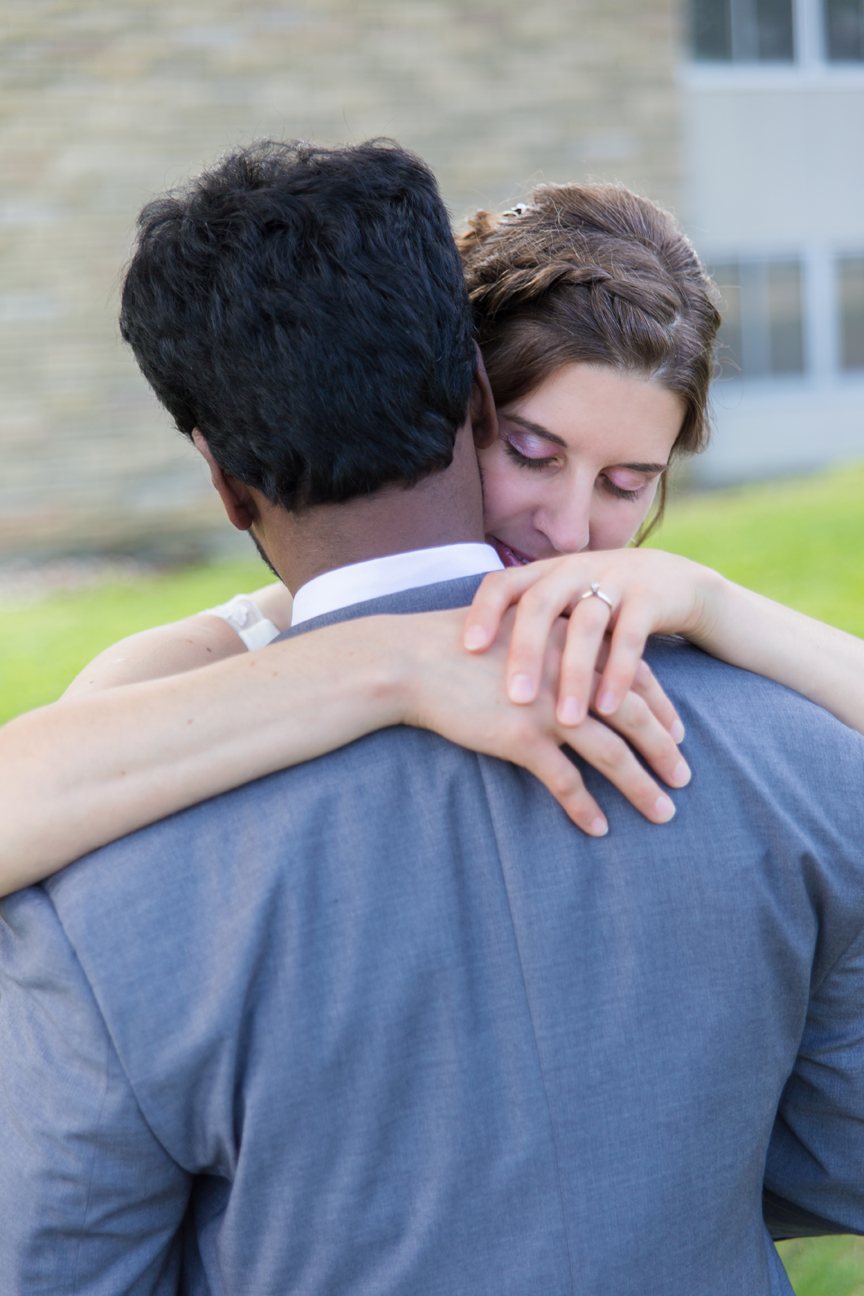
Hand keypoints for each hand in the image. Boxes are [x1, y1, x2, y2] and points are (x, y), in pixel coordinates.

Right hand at [399, 606, 690, 836]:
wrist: (413, 660)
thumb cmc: (460, 644)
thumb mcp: (518, 630)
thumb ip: (555, 644)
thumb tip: (577, 664)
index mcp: (573, 644)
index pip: (635, 676)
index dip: (661, 708)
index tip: (678, 733)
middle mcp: (570, 674)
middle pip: (635, 717)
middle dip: (664, 751)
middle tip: (684, 778)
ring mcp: (548, 707)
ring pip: (611, 753)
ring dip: (640, 786)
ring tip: (661, 812)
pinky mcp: (521, 737)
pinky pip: (565, 780)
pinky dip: (584, 806)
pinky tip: (598, 828)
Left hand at [462, 549, 717, 729]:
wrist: (671, 581)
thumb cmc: (598, 605)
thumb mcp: (559, 607)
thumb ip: (520, 627)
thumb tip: (460, 662)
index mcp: (543, 574)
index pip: (502, 583)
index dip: (483, 612)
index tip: (467, 648)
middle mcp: (573, 571)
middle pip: (541, 604)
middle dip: (527, 652)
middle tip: (517, 698)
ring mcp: (613, 581)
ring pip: (587, 625)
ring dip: (575, 675)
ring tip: (566, 720)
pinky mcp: (650, 599)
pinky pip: (631, 638)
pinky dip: (619, 675)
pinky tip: (607, 709)